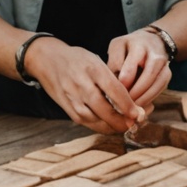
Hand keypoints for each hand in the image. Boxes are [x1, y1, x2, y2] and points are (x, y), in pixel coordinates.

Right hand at [30, 39, 145, 132]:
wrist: (47, 59)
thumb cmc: (77, 59)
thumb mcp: (96, 61)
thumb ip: (111, 79)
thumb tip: (131, 100)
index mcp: (94, 69)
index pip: (115, 91)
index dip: (129, 106)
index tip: (139, 114)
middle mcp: (83, 85)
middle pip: (106, 111)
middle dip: (122, 121)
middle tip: (134, 123)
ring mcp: (73, 98)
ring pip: (96, 121)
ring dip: (112, 127)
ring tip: (124, 125)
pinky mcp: (67, 108)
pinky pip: (86, 123)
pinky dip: (100, 126)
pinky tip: (109, 125)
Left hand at [108, 30, 172, 104]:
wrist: (151, 41)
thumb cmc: (129, 46)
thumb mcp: (118, 47)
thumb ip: (114, 62)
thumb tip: (115, 83)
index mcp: (139, 45)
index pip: (133, 64)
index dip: (126, 79)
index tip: (117, 90)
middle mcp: (155, 54)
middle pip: (149, 74)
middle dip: (136, 91)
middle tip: (124, 103)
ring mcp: (164, 64)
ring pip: (158, 83)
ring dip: (144, 97)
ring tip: (131, 107)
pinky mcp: (167, 74)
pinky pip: (161, 88)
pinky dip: (150, 98)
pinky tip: (140, 105)